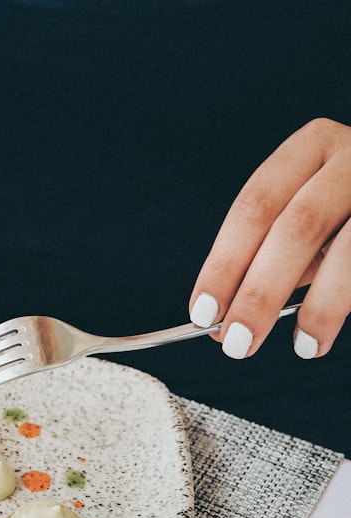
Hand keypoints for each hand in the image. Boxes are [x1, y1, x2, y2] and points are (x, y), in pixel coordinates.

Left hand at [189, 118, 350, 359]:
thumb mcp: (313, 217)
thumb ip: (274, 256)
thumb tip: (226, 319)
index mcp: (311, 147)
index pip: (254, 206)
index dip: (224, 263)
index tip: (203, 313)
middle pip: (296, 227)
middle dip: (260, 292)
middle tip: (236, 343)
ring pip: (348, 250)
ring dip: (319, 306)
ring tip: (303, 347)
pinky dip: (345, 302)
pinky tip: (329, 332)